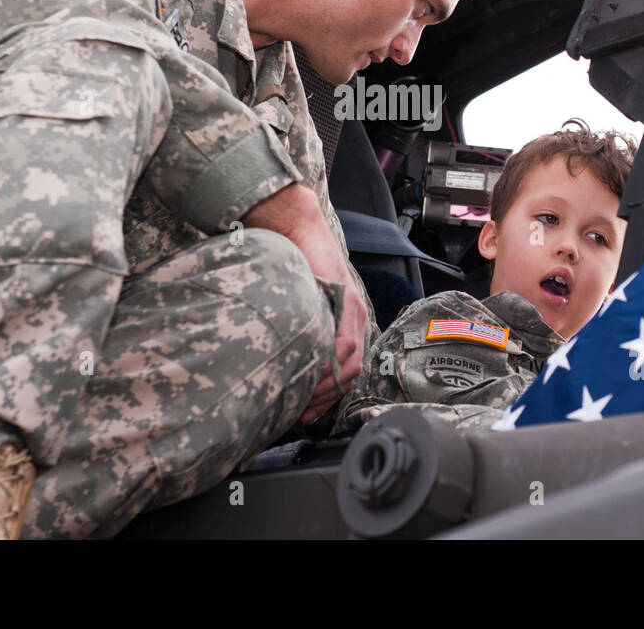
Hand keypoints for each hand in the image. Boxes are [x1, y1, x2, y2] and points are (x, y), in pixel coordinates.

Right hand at [241, 184, 367, 422]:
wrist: (294, 229)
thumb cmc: (293, 265)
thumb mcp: (301, 303)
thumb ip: (303, 330)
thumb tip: (286, 365)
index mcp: (349, 320)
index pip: (348, 370)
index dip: (329, 395)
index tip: (307, 412)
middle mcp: (357, 316)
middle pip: (351, 370)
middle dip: (326, 396)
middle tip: (301, 413)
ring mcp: (353, 308)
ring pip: (350, 360)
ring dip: (326, 384)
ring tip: (301, 398)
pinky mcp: (344, 299)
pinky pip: (343, 340)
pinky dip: (330, 361)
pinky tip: (311, 371)